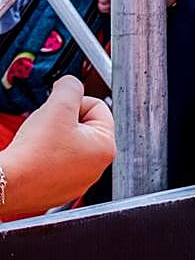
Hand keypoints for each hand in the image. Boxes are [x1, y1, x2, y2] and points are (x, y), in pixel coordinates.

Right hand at [1, 76, 114, 215]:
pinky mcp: (57, 189)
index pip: (98, 106)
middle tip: (47, 126)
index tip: (58, 109)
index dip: (74, 102)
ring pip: (68, 143)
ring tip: (39, 143)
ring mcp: (77, 181)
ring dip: (53, 137)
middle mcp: (96, 168)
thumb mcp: (58, 106)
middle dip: (64, 121)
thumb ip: (70, 87)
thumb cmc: (33, 154)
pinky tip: (34, 156)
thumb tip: (71, 84)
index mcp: (106, 148)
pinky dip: (45, 155)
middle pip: (84, 126)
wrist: (5, 183)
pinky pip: (55, 162)